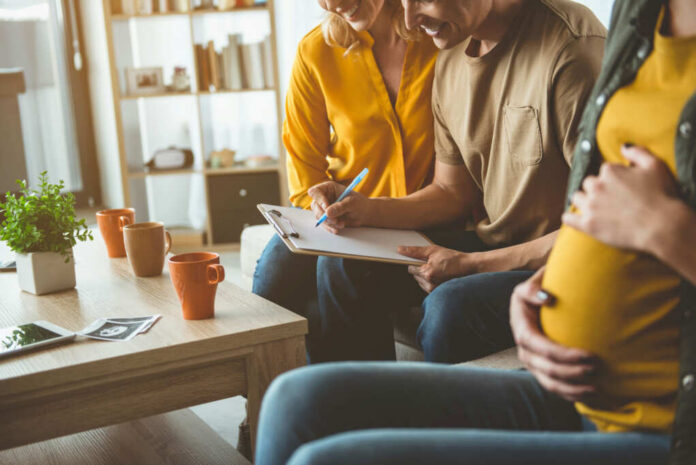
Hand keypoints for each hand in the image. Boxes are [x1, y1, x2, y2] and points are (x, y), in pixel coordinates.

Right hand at [308, 181, 370, 233]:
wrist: (364, 214)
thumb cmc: (359, 203)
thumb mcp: (352, 203)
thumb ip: (340, 207)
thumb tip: (327, 213)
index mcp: (328, 188)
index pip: (315, 192)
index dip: (319, 200)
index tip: (326, 208)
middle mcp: (324, 197)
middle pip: (315, 206)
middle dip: (324, 215)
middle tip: (336, 221)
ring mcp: (324, 208)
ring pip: (318, 216)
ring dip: (329, 223)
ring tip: (341, 224)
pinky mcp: (326, 217)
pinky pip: (323, 223)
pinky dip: (329, 227)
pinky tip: (337, 229)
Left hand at [397, 245, 475, 292]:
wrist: (468, 267)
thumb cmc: (453, 258)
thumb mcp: (433, 250)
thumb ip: (415, 251)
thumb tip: (400, 249)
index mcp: (427, 273)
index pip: (411, 269)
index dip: (414, 262)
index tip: (420, 260)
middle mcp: (429, 284)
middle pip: (415, 276)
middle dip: (421, 269)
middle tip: (433, 264)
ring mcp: (434, 290)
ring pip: (420, 282)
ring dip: (425, 276)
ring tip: (438, 269)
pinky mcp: (437, 293)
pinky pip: (427, 286)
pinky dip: (430, 281)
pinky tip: (439, 275)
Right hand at [510, 267, 600, 402]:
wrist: (535, 303)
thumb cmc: (537, 293)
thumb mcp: (529, 286)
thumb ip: (533, 289)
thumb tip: (547, 298)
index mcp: (522, 331)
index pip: (541, 348)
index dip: (565, 355)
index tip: (590, 355)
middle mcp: (525, 352)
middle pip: (548, 369)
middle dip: (574, 373)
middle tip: (598, 369)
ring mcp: (533, 364)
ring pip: (551, 384)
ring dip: (574, 389)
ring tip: (597, 389)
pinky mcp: (541, 372)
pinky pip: (555, 388)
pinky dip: (571, 394)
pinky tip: (590, 395)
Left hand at [563, 145, 679, 251]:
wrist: (661, 226)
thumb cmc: (661, 195)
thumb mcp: (655, 166)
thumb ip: (637, 152)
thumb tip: (623, 147)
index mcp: (609, 171)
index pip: (604, 171)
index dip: (614, 179)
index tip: (622, 188)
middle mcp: (596, 186)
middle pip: (588, 184)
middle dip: (597, 189)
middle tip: (610, 199)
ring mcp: (590, 206)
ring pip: (577, 198)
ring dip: (584, 201)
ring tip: (596, 208)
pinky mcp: (588, 224)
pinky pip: (568, 218)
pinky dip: (570, 217)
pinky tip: (575, 218)